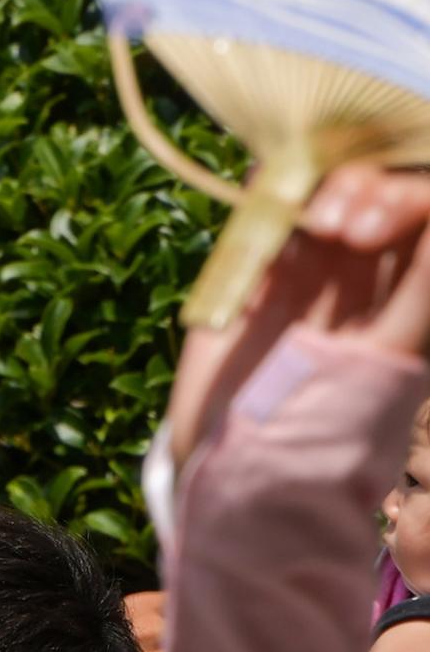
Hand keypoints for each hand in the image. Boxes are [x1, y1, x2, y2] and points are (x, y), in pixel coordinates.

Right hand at [169, 166, 429, 473]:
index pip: (423, 218)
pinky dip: (269, 184)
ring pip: (327, 193)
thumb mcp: (391, 358)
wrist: (241, 467)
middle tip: (347, 230)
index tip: (378, 230)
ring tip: (318, 224)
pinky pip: (265, 211)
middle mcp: (362, 276)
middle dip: (370, 192)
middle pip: (379, 195)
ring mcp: (306, 272)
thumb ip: (423, 289)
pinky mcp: (250, 275)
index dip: (408, 201)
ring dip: (328, 188)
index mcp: (407, 298)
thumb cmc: (328, 425)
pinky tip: (273, 185)